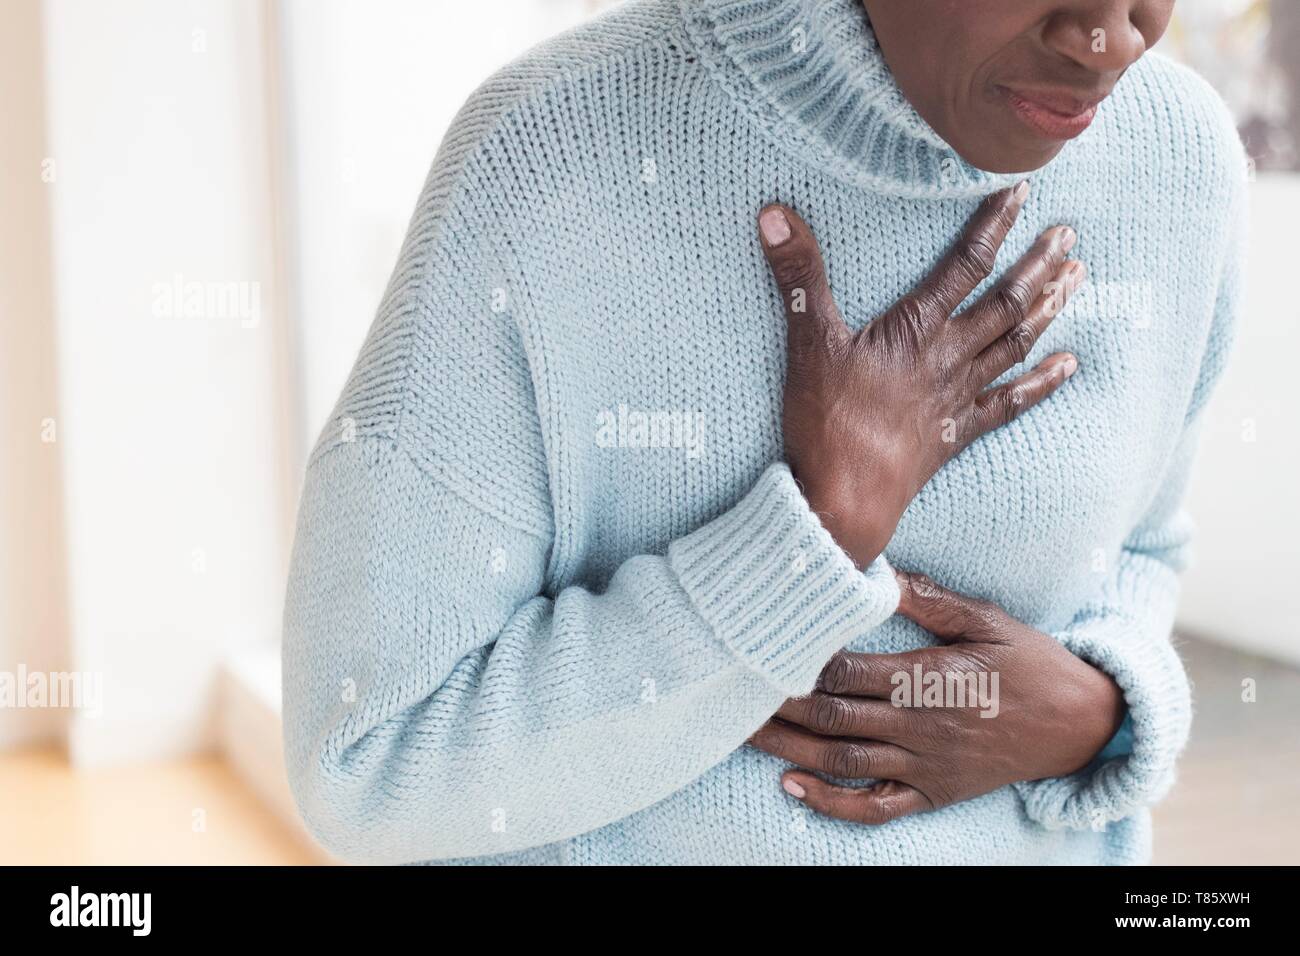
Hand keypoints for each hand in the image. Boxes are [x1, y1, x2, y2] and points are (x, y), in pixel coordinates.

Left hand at [748, 571, 1126, 824]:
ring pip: (843, 761)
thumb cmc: (1032, 663)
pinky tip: (793, 787)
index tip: (762, 645)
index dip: (799, 661)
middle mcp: (919, 726)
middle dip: (777, 704)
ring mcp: (925, 766)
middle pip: (832, 716)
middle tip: (730, 689)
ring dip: (789, 749)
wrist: (1083, 724)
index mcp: (927, 679)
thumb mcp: (988, 620)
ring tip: (742, 734)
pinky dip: (832, 804)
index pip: (845, 671)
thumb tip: (878, 574)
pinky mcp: (933, 793)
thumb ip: (930, 601)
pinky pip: (876, 807)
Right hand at [758, 183, 1084, 566]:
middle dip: (1037, 265)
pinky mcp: (956, 433)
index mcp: (916, 330)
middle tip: (1068, 234)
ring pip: (1014, 344)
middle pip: (1004, 303)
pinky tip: (1068, 364)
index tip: (1022, 192)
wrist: (845, 497)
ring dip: (1047, 309)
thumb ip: (798, 276)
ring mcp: (957, 397)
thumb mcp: (806, 342)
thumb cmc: (826, 421)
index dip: (994, 226)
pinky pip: (1010, 403)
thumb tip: (774, 214)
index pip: (964, 266)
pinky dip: (1042, 383)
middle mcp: (948, 358)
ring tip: (1076, 277)